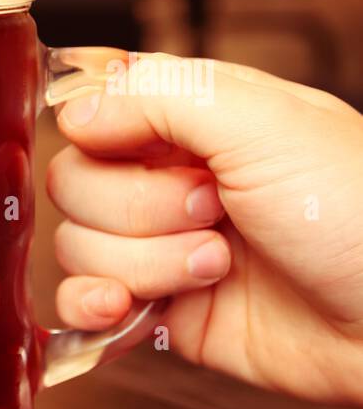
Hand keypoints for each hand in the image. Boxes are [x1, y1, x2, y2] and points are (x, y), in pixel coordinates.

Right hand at [47, 51, 362, 405]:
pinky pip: (82, 303)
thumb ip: (161, 96)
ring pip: (77, 246)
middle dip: (136, 206)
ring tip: (218, 265)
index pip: (92, 112)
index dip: (100, 135)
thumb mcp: (267, 123)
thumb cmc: (360, 214)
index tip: (142, 149)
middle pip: (74, 184)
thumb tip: (74, 110)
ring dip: (146, 261)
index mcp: (194, 122)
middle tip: (212, 210)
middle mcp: (169, 181)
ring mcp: (159, 248)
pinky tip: (127, 307)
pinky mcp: (159, 312)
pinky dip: (93, 305)